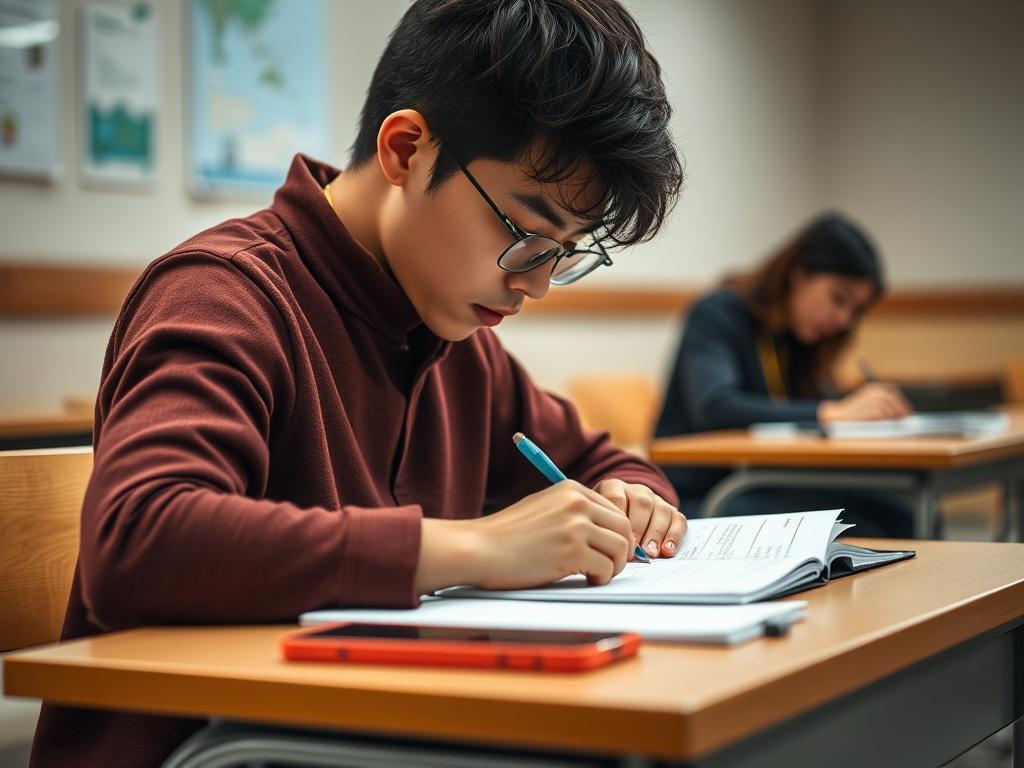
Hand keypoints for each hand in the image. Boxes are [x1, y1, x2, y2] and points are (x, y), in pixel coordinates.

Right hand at [461, 480, 633, 590]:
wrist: (479, 548)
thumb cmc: (505, 534)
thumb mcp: (542, 507)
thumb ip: (571, 511)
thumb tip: (602, 529)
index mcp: (571, 489)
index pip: (615, 509)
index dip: (618, 533)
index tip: (612, 549)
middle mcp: (577, 503)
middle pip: (624, 527)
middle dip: (622, 551)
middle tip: (611, 566)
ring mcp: (575, 527)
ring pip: (620, 549)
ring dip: (614, 567)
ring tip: (597, 575)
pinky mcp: (571, 552)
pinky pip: (605, 568)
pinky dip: (601, 578)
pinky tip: (587, 580)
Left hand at [593, 478, 686, 558]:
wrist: (623, 514)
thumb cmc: (605, 520)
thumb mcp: (597, 518)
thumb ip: (601, 527)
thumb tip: (608, 548)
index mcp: (614, 487)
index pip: (616, 498)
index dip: (618, 520)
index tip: (617, 540)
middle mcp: (637, 490)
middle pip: (641, 504)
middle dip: (638, 529)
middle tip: (634, 550)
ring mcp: (656, 499)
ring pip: (661, 511)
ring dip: (656, 535)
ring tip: (650, 553)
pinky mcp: (672, 511)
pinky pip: (678, 520)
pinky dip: (674, 536)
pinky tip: (667, 551)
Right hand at [818, 383, 911, 421]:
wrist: (838, 415)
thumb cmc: (853, 412)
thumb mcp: (867, 402)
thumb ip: (882, 404)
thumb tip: (900, 413)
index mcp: (875, 387)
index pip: (893, 392)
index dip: (902, 402)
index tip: (906, 410)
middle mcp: (877, 392)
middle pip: (896, 401)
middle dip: (902, 410)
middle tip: (905, 419)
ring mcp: (876, 401)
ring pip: (892, 411)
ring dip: (893, 418)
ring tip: (891, 423)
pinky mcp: (875, 411)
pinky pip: (887, 417)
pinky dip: (887, 421)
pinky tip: (884, 423)